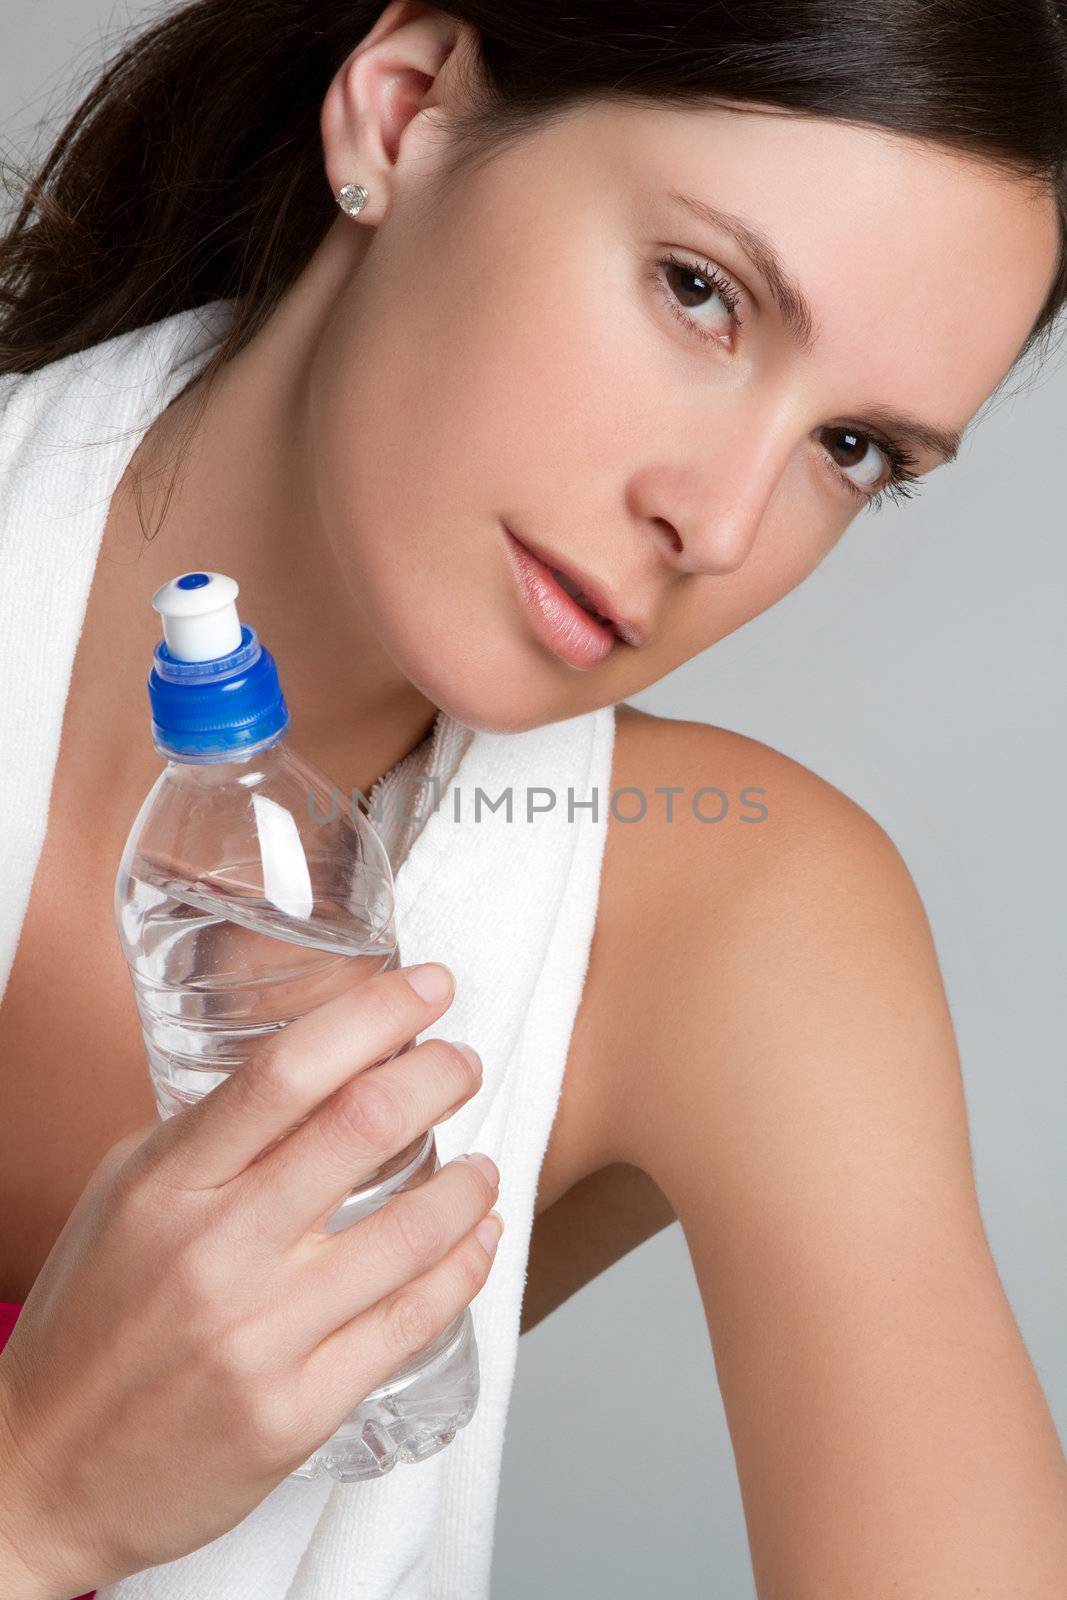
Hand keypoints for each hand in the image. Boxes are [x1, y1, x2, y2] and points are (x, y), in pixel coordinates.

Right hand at [0, 961, 499, 1595]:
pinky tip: (478, 1240)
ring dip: (470, 1183)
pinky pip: (412, 1322)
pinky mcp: (297, 1412)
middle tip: (462, 1064)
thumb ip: (212, 1134)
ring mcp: (260, 1336)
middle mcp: (217, 1253)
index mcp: (169, 1186)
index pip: (288, 1071)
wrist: (44, 1475)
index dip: (375, 1016)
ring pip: (411, 1230)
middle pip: (361, 1127)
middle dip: (438, 1076)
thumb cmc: (92, 1323)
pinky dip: (465, 1268)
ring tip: (482, 1166)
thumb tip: (318, 1069)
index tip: (429, 989)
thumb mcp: (127, 1199)